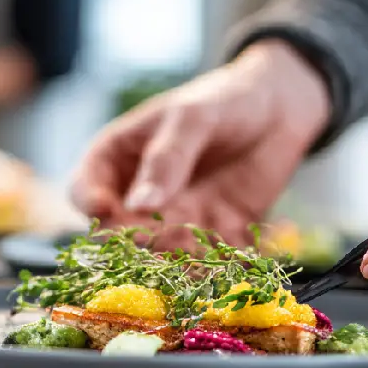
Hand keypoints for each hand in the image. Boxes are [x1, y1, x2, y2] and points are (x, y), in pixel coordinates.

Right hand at [69, 40, 330, 247]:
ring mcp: (175, 219)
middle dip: (134, 242)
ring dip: (173, 262)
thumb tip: (138, 206)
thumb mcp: (192, 117)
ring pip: (161, 252)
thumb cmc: (224, 98)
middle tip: (153, 241)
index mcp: (117, 159)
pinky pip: (206, 260)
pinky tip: (225, 269)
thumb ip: (166, 159)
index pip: (85, 190)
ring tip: (192, 262)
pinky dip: (212, 269)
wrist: (282, 104)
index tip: (104, 212)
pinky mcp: (212, 234)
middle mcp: (140, 196)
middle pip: (120, 231)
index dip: (89, 205)